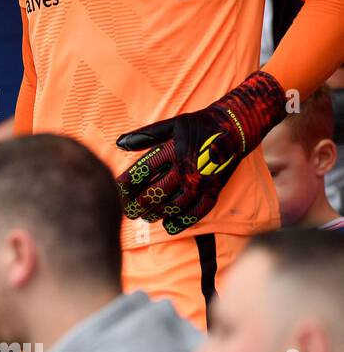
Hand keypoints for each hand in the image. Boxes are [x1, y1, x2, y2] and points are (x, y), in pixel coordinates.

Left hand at [115, 71, 285, 234]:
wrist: (236, 127)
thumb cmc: (199, 125)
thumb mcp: (172, 124)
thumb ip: (146, 135)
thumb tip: (119, 143)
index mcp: (172, 151)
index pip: (142, 171)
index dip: (126, 183)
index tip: (115, 191)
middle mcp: (185, 169)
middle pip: (156, 193)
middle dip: (139, 204)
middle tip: (127, 212)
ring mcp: (201, 182)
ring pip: (174, 205)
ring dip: (157, 214)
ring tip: (146, 217)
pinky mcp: (214, 190)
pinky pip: (198, 211)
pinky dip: (183, 221)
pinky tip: (170, 227)